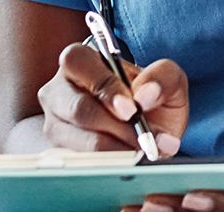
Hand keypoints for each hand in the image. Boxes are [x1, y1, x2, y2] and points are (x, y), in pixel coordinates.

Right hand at [38, 41, 187, 155]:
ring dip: (112, 148)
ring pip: (75, 139)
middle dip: (112, 125)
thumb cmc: (154, 97)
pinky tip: (126, 161)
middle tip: (139, 137)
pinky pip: (75, 161)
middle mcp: (59, 90)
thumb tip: (145, 95)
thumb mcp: (168, 79)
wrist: (150, 130)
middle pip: (76, 108)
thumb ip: (162, 77)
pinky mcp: (56, 153)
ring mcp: (54, 123)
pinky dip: (105, 163)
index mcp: (82, 60)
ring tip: (141, 150)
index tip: (132, 110)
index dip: (105, 86)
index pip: (80, 63)